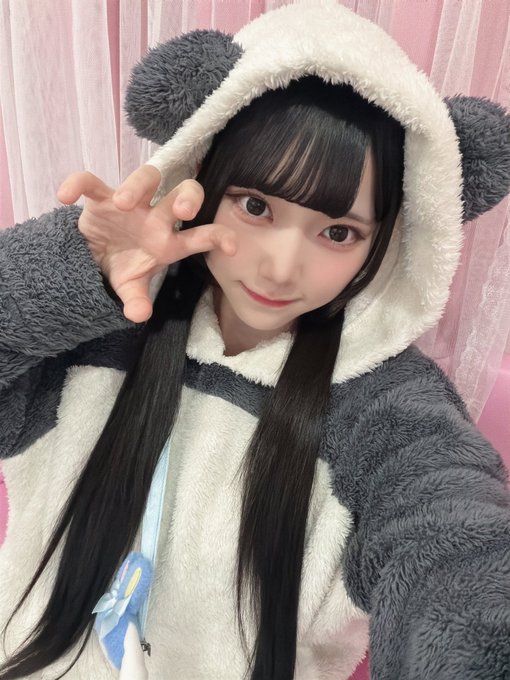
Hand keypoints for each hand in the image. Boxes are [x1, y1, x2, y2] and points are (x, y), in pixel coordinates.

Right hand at [57, 166, 235, 322]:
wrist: (94, 256)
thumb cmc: (123, 266)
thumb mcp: (130, 287)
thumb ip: (137, 300)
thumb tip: (139, 315)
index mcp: (169, 242)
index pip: (200, 235)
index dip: (218, 237)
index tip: (232, 246)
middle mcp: (156, 217)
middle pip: (184, 193)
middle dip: (188, 197)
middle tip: (182, 210)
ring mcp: (132, 202)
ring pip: (146, 178)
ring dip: (137, 186)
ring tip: (123, 204)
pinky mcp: (102, 195)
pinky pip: (91, 181)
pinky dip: (78, 183)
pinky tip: (65, 198)